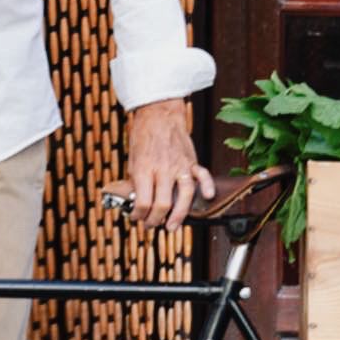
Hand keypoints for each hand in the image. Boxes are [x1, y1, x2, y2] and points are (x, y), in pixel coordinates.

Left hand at [126, 98, 214, 231]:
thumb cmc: (144, 135)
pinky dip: (207, 187)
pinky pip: (203, 176)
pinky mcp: (192, 161)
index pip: (142, 201)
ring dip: (178, 216)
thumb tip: (135, 201)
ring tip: (172, 226)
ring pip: (184, 197)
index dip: (138, 215)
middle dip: (155, 220)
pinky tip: (206, 198)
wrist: (158, 113)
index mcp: (145, 168)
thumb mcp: (132, 159)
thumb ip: (136, 181)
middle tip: (151, 224)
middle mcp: (163, 169)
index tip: (136, 217)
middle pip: (162, 204)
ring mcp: (180, 165)